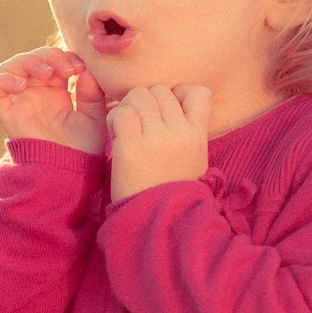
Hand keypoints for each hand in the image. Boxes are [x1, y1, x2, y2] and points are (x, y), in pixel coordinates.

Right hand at [0, 47, 107, 153]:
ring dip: (28, 62)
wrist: (70, 172)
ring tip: (47, 73)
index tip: (80, 67)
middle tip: (67, 69)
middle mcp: (35, 93)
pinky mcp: (7, 115)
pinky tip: (22, 86)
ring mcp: (20, 102)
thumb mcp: (95, 117)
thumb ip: (92, 94)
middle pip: (30, 58)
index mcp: (56, 90)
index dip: (64, 56)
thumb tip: (86, 71)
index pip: (52, 60)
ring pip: (10, 67)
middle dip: (48, 55)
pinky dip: (2, 81)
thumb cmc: (83, 148)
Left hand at [106, 84, 211, 201]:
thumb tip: (177, 102)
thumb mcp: (193, 160)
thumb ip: (188, 132)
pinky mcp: (132, 145)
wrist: (159, 222)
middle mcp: (180, 132)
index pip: (198, 92)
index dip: (178, 94)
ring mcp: (157, 138)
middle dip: (144, 102)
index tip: (164, 113)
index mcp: (198, 135)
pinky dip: (113, 119)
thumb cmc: (170, 192)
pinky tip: (116, 136)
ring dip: (126, 108)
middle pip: (159, 90)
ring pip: (138, 96)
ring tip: (124, 130)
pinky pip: (121, 113)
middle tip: (137, 125)